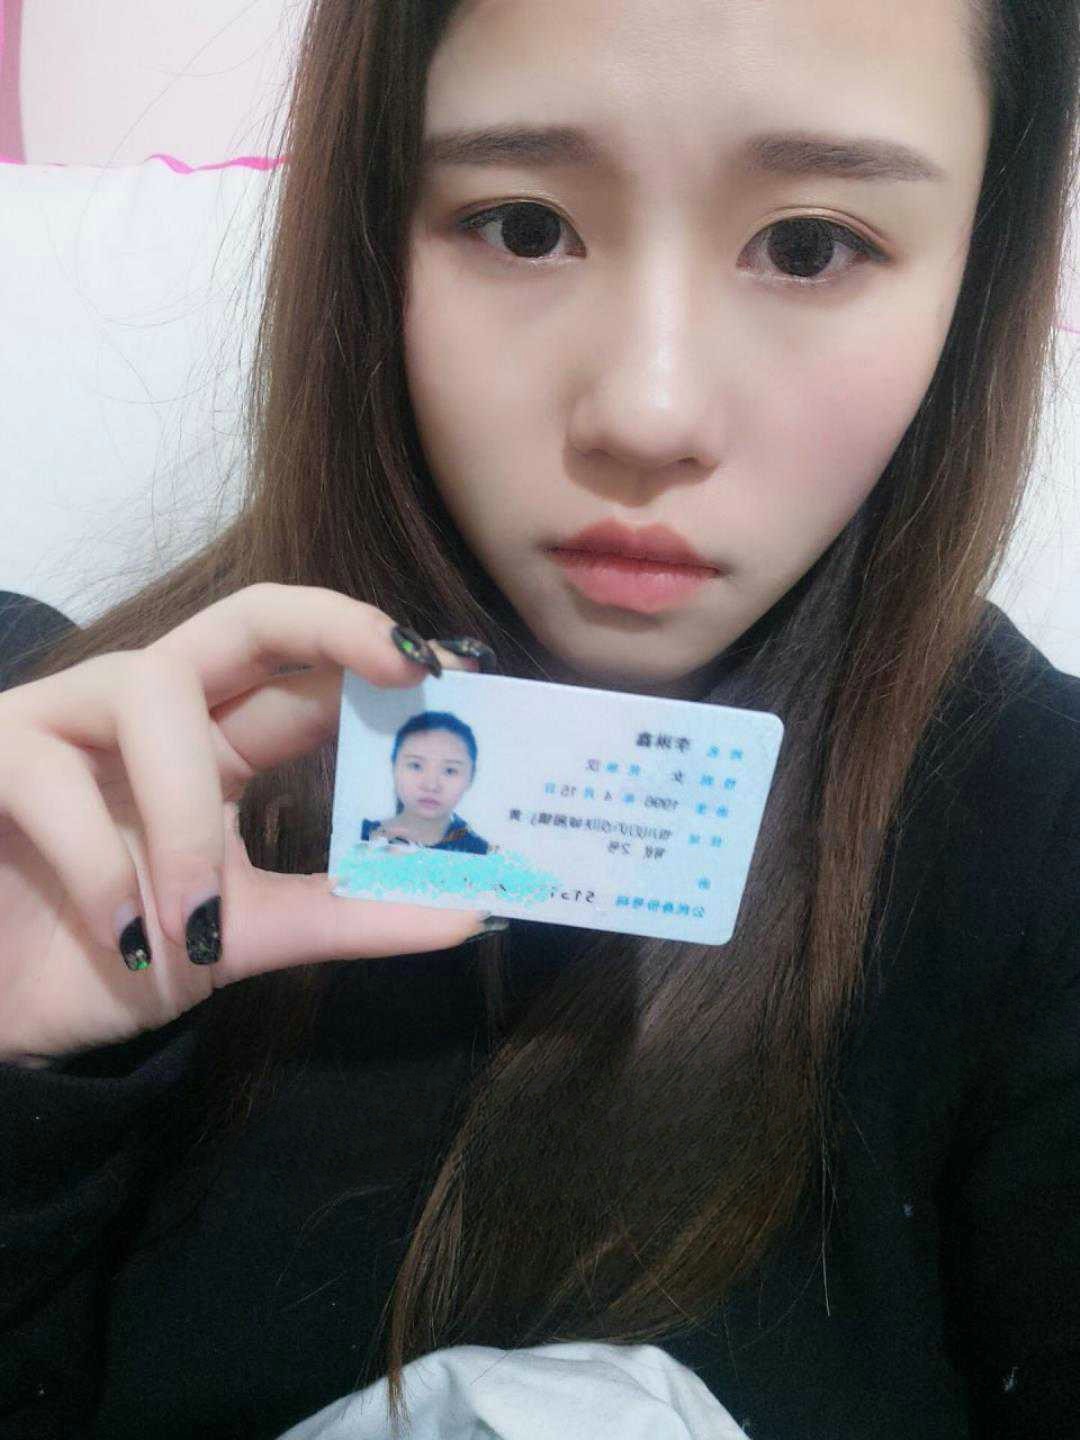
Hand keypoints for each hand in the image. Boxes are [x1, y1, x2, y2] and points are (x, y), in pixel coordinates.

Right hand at [0, 584, 490, 1064]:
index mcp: (215, 743)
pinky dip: (96, 864)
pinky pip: (51, 774)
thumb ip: (343, 918)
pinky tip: (118, 934)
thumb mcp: (240, 939)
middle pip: (243, 618)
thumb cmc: (106, 959)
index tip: (454, 673)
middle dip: (326, 621)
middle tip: (402, 661)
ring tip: (192, 918)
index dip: (375, 658)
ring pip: (149, 690)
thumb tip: (472, 914)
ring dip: (182, 816)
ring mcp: (66, 719)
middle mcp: (151, 713)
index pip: (304, 673)